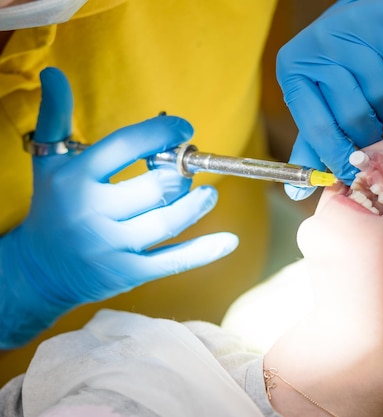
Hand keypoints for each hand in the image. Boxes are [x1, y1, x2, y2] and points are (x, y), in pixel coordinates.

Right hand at [0, 67, 237, 348]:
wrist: (39, 270)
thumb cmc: (53, 206)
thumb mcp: (48, 162)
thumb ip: (55, 117)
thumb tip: (53, 72)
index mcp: (75, 178)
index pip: (126, 146)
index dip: (162, 133)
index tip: (184, 129)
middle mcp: (92, 212)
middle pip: (156, 186)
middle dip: (180, 173)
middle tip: (187, 168)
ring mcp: (111, 246)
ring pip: (169, 220)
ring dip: (196, 204)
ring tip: (207, 193)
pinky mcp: (128, 273)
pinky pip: (174, 261)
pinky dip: (205, 251)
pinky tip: (229, 241)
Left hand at [277, 0, 382, 199]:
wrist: (372, 17)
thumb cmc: (339, 69)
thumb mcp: (317, 103)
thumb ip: (310, 145)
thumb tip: (297, 190)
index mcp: (293, 72)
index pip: (317, 128)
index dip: (337, 156)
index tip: (353, 172)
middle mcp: (316, 49)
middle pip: (352, 116)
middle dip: (366, 132)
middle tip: (369, 129)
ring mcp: (350, 34)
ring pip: (380, 96)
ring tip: (375, 94)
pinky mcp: (382, 25)